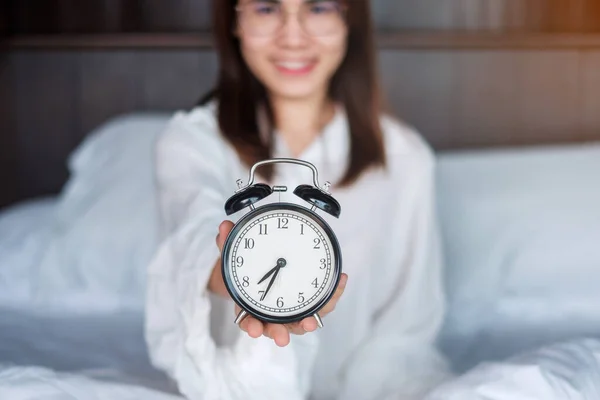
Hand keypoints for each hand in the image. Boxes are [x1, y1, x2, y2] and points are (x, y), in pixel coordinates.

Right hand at [215, 220, 347, 346]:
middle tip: (281, 339)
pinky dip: (332, 294)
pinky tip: (340, 280)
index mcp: (251, 305)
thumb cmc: (250, 268)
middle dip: (278, 334)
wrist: (267, 268)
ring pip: (300, 323)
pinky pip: (322, 303)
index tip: (253, 328)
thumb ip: (227, 242)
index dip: (251, 326)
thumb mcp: (236, 255)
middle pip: (275, 328)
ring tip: (311, 323)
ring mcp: (292, 311)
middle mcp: (271, 313)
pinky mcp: (311, 302)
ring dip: (307, 323)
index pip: (248, 320)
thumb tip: (223, 225)